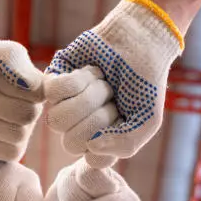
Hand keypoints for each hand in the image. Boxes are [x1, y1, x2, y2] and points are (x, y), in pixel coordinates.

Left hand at [0, 40, 44, 160]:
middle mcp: (31, 108)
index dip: (9, 87)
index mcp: (30, 83)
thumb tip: (33, 85)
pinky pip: (9, 153)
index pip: (37, 91)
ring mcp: (22, 132)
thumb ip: (9, 57)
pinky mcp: (9, 153)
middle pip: (27, 114)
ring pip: (17, 135)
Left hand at [45, 0, 183, 165]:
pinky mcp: (53, 81)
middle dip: (97, 117)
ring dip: (88, 97)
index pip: (92, 159)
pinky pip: (53, 93)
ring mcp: (65, 105)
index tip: (123, 119)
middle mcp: (79, 127)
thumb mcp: (148, 120)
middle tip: (113, 97)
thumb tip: (92, 146)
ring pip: (58, 119)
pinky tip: (92, 71)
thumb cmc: (145, 82)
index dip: (108, 140)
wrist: (140, 40)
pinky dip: (78, 80)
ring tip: (103, 83)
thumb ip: (126, 144)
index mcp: (100, 142)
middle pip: (70, 143)